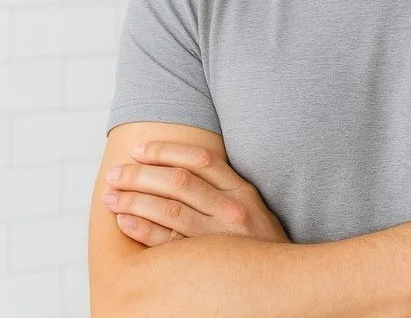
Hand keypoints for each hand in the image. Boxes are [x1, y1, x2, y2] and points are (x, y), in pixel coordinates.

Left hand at [103, 141, 290, 247]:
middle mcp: (231, 210)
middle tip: (114, 174)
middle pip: (178, 182)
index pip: (200, 160)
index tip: (138, 150)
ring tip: (111, 197)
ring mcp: (218, 237)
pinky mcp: (205, 262)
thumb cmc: (257, 239)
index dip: (165, 151)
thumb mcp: (251, 205)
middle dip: (140, 174)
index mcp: (241, 190)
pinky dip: (141, 229)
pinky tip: (123, 222)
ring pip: (168, 210)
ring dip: (133, 200)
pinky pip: (166, 242)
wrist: (279, 280)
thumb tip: (180, 166)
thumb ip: (223, 186)